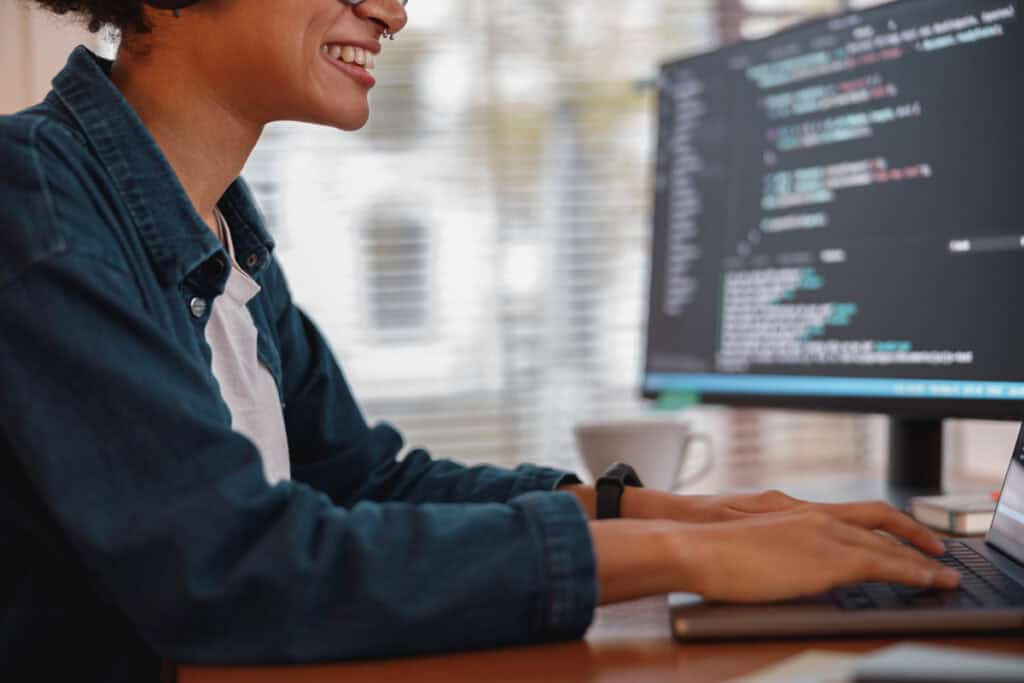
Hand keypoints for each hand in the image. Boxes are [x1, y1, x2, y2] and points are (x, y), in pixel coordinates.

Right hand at [668, 510, 959, 602]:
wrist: (692, 542)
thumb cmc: (705, 544)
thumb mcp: (745, 534)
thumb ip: (772, 541)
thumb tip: (784, 560)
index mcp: (793, 509)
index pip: (850, 512)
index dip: (883, 522)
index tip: (902, 533)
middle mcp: (812, 515)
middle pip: (876, 519)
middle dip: (911, 533)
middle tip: (935, 549)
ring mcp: (820, 533)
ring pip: (884, 541)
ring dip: (918, 557)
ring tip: (940, 573)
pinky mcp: (825, 559)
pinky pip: (881, 563)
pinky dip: (910, 571)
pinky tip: (924, 580)